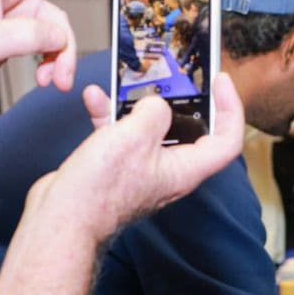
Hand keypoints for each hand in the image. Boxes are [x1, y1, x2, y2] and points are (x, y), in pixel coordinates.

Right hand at [31, 73, 244, 240]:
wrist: (62, 218)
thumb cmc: (100, 190)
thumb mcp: (135, 136)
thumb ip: (155, 111)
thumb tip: (155, 105)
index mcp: (185, 170)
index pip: (226, 141)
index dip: (231, 109)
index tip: (221, 82)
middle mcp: (168, 171)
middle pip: (189, 130)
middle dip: (179, 99)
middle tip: (174, 75)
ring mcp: (141, 169)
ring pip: (149, 128)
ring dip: (136, 104)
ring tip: (126, 83)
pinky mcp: (115, 167)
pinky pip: (120, 134)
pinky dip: (109, 115)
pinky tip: (95, 98)